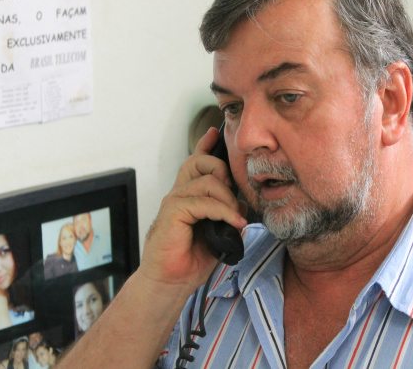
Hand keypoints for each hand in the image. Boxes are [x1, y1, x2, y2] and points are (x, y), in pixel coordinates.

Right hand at [139, 127, 246, 292]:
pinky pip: (203, 202)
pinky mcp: (172, 213)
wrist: (171, 282)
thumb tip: (241, 205)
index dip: (205, 144)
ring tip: (235, 219)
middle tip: (233, 197)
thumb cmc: (191, 258)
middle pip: (201, 161)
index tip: (215, 132)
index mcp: (188, 195)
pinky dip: (223, 211)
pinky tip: (233, 223)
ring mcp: (174, 201)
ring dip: (228, 199)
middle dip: (223, 172)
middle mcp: (179, 193)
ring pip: (207, 181)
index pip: (196, 162)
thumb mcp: (217, 231)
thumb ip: (226, 213)